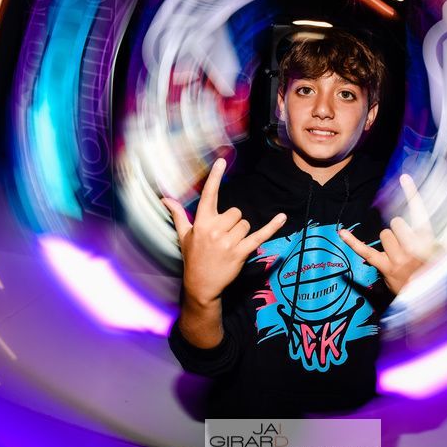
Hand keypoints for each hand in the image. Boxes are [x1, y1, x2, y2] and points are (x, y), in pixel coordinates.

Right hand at [161, 158, 286, 306]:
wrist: (201, 285)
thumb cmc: (193, 257)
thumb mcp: (184, 235)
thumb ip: (178, 214)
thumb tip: (165, 198)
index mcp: (201, 222)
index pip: (209, 194)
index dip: (215, 177)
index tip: (221, 161)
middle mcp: (215, 229)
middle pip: (236, 212)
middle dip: (233, 223)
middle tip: (223, 238)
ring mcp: (228, 241)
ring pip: (245, 224)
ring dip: (241, 233)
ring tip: (229, 246)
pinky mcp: (241, 252)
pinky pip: (260, 235)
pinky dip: (272, 226)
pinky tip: (282, 217)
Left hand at [337, 173, 435, 294]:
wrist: (430, 304)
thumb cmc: (440, 274)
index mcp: (429, 241)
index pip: (420, 212)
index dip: (412, 193)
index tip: (404, 177)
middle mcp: (412, 248)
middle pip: (396, 223)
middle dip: (400, 230)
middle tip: (408, 244)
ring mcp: (397, 259)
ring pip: (384, 235)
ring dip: (389, 241)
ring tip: (400, 255)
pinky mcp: (384, 268)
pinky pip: (365, 252)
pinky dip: (352, 242)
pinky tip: (341, 232)